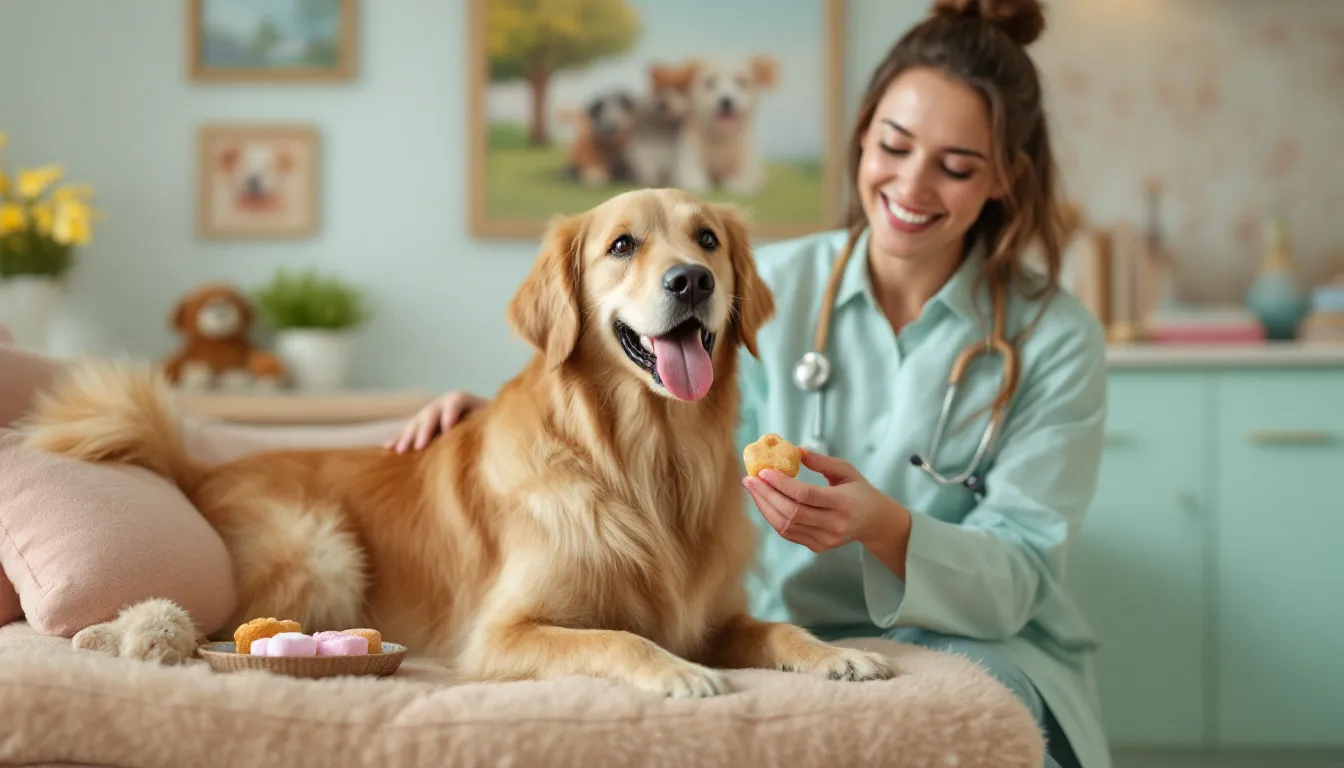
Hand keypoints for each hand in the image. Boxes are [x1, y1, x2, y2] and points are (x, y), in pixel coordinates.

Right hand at [385, 391, 488, 452]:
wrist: (483, 430)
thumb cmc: (491, 430)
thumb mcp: (491, 426)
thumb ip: (485, 427)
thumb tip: (481, 438)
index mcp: (464, 400)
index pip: (455, 400)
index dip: (451, 412)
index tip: (447, 427)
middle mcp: (444, 405)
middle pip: (431, 412)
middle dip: (424, 429)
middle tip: (419, 446)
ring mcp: (430, 415)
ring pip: (416, 422)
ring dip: (407, 436)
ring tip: (401, 451)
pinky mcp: (422, 427)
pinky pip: (408, 432)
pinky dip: (398, 439)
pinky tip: (388, 448)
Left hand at [743, 448, 911, 562]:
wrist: (874, 522)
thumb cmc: (859, 491)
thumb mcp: (847, 471)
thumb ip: (823, 461)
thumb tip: (796, 450)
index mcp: (843, 503)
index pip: (805, 495)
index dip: (781, 484)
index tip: (763, 472)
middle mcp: (834, 525)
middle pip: (791, 512)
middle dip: (766, 495)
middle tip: (750, 479)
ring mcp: (825, 540)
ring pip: (785, 526)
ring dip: (764, 507)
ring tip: (752, 489)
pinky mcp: (817, 547)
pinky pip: (788, 534)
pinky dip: (772, 517)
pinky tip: (764, 502)